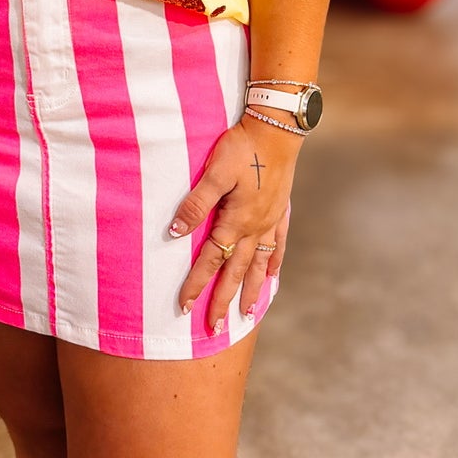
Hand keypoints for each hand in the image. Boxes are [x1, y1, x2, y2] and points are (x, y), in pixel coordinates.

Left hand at [170, 111, 298, 334]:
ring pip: (260, 265)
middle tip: (214, 328)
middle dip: (223, 300)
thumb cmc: (242, 146)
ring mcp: (272, 221)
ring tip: (246, 314)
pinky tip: (273, 276)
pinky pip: (278, 245)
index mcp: (236, 221)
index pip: (211, 260)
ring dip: (251, 291)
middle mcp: (256, 227)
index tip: (184, 307)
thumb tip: (176, 232)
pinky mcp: (281, 210)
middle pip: (236, 272)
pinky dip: (274, 264)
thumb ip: (196, 203)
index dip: (196, 284)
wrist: (278, 129)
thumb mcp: (215, 172)